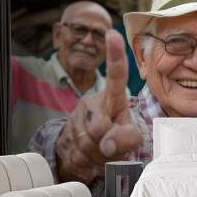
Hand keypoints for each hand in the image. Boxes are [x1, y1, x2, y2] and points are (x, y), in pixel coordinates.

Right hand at [56, 30, 142, 183]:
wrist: (89, 152)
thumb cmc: (117, 139)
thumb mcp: (131, 139)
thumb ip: (126, 139)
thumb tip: (106, 144)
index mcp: (113, 99)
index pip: (116, 76)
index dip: (114, 55)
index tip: (112, 34)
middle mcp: (93, 103)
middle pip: (99, 126)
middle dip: (106, 143)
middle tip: (111, 146)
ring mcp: (77, 119)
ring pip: (87, 143)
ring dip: (96, 154)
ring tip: (100, 150)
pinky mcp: (65, 136)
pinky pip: (76, 154)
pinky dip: (85, 162)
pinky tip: (88, 155)